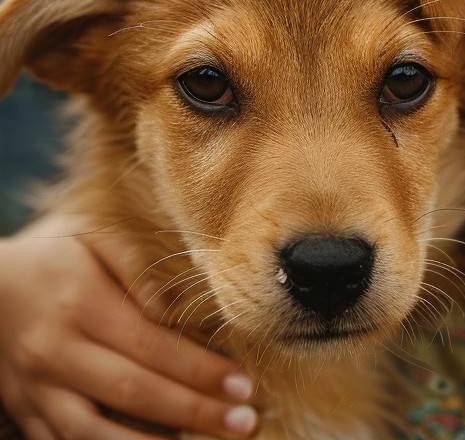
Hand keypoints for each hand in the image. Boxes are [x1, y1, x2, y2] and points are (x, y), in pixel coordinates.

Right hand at [0, 217, 258, 439]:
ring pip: (94, 433)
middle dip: (193, 411)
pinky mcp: (26, 414)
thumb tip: (176, 308)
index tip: (242, 383)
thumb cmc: (56, 260)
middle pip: (133, 391)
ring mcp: (37, 390)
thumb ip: (138, 268)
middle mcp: (58, 352)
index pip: (152, 344)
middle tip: (243, 422)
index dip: (200, 368)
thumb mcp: (95, 241)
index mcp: (82, 305)